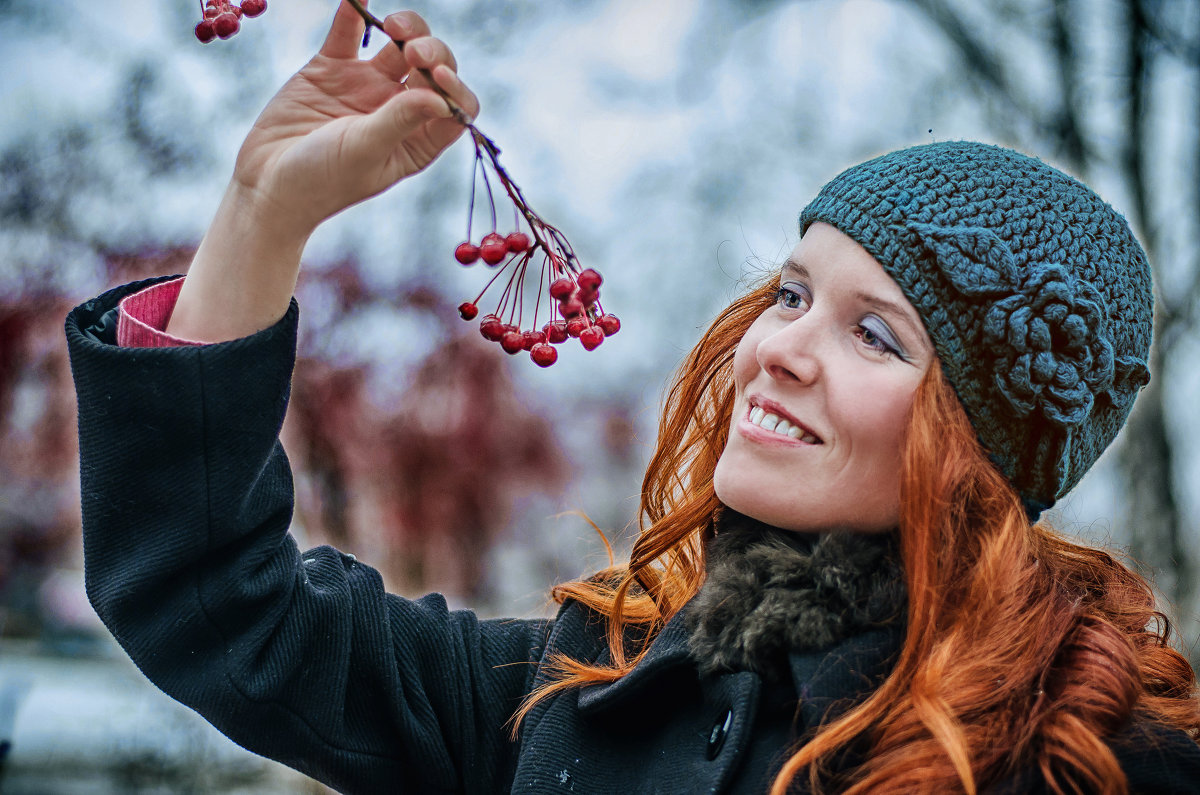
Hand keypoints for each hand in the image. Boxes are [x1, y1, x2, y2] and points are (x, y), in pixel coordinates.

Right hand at [233, 2, 479, 236]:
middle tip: (413, 52)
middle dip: (432, 52)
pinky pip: (348, 32)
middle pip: (433, 68)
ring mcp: (367, 85)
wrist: (267, 181)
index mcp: (418, 139)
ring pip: (399, 45)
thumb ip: (400, 120)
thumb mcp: (365, 152)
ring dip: (405, 28)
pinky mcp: (332, 68)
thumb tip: (442, 98)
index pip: (455, 107)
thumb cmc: (323, 180)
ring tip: (392, 26)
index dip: (455, 88)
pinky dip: (355, 10)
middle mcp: (399, 109)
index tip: (439, 78)